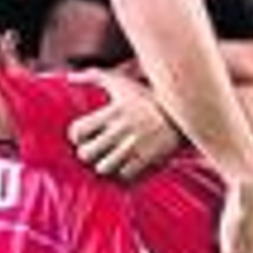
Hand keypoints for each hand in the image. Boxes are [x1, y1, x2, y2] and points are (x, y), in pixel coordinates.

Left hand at [66, 71, 180, 180]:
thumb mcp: (121, 82)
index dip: (76, 136)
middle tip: (93, 150)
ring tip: (107, 159)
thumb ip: (94, 76)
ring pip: (102, 168)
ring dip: (103, 165)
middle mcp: (121, 130)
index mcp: (112, 112)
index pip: (77, 131)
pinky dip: (121, 173)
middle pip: (86, 154)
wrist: (183, 112)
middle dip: (87, 153)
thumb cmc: (147, 96)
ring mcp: (134, 146)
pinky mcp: (148, 159)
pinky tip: (123, 165)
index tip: (82, 136)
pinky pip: (123, 176)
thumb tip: (69, 77)